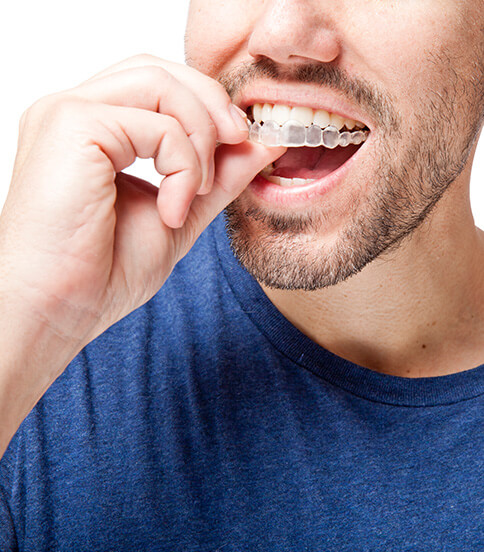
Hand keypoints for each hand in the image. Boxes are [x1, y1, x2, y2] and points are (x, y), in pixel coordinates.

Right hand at [0, 54, 285, 354]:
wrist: (58, 311)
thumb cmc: (102, 271)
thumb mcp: (180, 213)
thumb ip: (218, 176)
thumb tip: (263, 143)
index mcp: (94, 128)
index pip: (158, 84)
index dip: (207, 105)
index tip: (244, 140)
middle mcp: (76, 111)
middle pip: (161, 70)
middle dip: (212, 106)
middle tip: (241, 143)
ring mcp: (69, 113)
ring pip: (161, 84)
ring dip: (200, 136)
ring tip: (198, 192)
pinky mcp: (73, 126)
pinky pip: (156, 124)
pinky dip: (183, 166)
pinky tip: (172, 210)